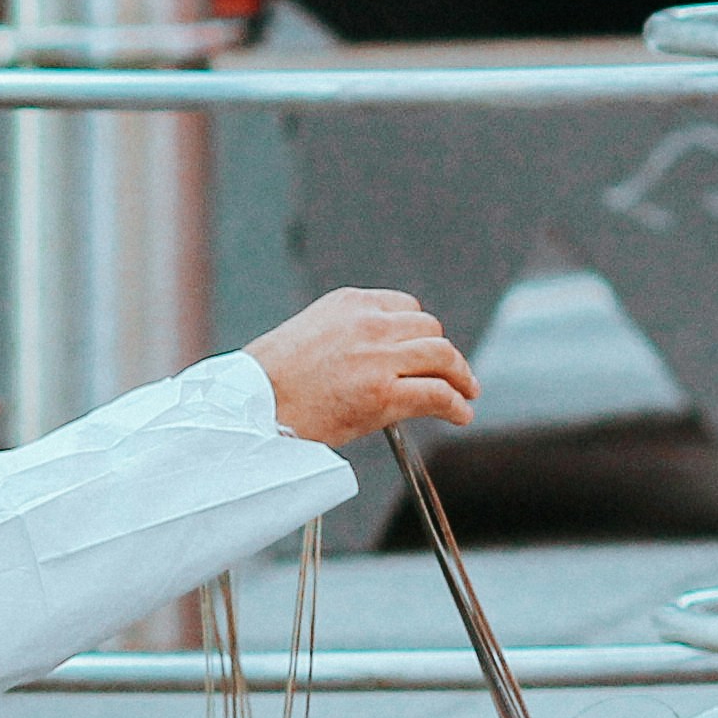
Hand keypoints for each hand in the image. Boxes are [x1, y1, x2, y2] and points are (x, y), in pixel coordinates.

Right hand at [247, 286, 474, 445]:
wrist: (251, 407)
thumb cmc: (268, 381)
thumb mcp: (309, 335)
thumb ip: (346, 336)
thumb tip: (373, 358)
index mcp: (349, 303)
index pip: (406, 307)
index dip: (419, 332)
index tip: (424, 349)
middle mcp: (369, 323)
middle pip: (429, 330)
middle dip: (443, 353)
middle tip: (453, 373)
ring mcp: (379, 358)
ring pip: (442, 357)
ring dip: (460, 376)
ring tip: (466, 392)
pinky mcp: (384, 394)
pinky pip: (436, 394)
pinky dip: (455, 404)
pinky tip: (460, 414)